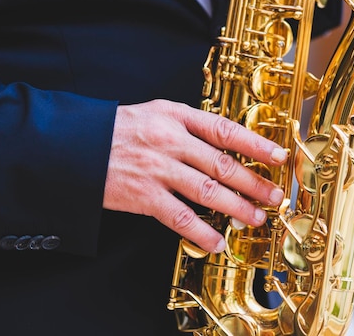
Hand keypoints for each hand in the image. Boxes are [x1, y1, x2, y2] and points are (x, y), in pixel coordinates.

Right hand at [103, 100, 286, 252]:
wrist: (75, 144)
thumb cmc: (121, 128)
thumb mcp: (158, 113)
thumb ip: (191, 125)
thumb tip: (229, 144)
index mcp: (177, 117)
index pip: (226, 130)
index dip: (256, 144)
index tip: (279, 157)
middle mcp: (171, 141)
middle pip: (223, 164)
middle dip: (254, 182)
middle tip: (275, 196)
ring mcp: (158, 169)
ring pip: (208, 191)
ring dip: (237, 207)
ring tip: (256, 218)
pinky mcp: (143, 196)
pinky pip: (179, 217)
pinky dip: (201, 231)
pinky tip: (217, 241)